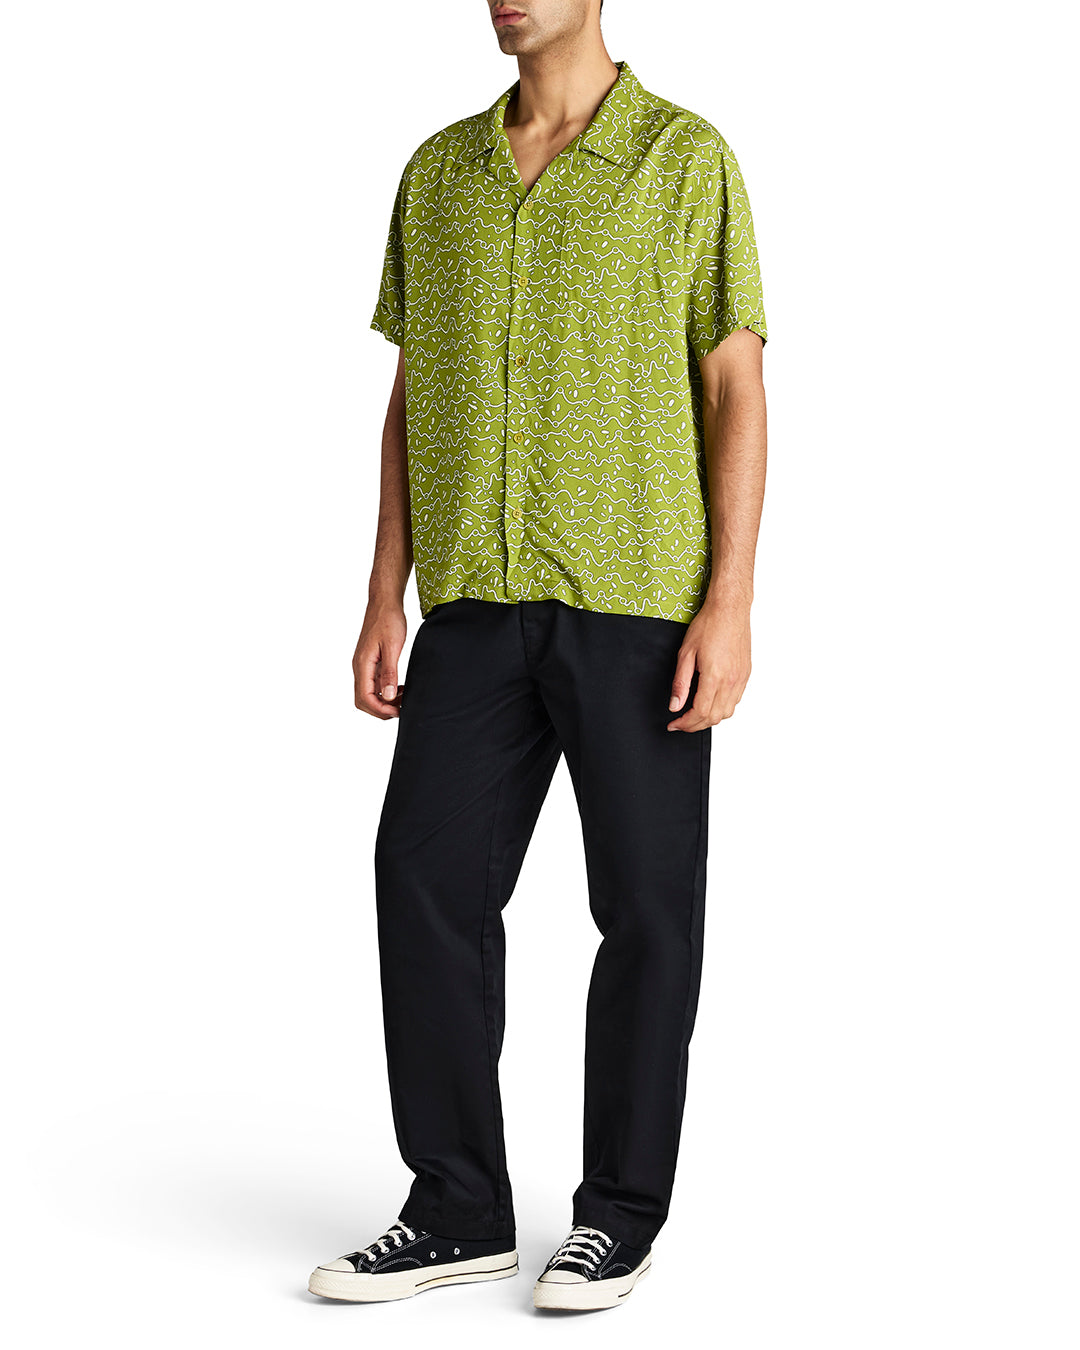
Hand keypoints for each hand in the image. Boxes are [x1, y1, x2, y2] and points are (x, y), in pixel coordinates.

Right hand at [353, 602, 407, 718]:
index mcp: (362, 664)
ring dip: (384, 701)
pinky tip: (399, 688)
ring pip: (368, 693)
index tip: (398, 711)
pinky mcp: (370, 662)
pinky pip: (374, 683)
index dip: (380, 710)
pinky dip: (385, 690)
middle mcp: (360, 667)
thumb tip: (387, 696)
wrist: (384, 602)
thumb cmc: (388, 620)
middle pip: (363, 700)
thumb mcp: (392, 647)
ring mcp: (364, 665)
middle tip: (401, 709)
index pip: (365, 698)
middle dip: (380, 709)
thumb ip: (389, 672)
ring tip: (403, 698)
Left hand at [666, 599, 751, 731]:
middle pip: (714, 717)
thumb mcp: (685, 653)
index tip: (675, 724)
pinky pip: (735, 700)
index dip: (685, 723)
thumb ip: (681, 683)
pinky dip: (722, 708)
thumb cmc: (708, 625)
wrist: (730, 609)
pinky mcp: (746, 674)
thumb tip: (675, 705)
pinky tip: (710, 702)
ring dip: (710, 718)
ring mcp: (741, 679)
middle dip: (695, 725)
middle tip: (681, 723)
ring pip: (727, 712)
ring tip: (694, 715)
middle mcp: (731, 681)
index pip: (700, 712)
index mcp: (715, 677)